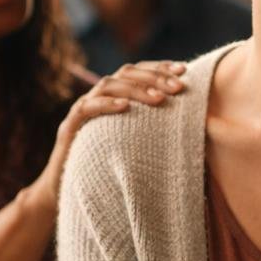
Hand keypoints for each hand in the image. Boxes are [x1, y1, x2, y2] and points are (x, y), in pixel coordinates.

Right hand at [23, 60, 185, 213]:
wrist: (67, 193)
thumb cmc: (108, 170)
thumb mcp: (136, 145)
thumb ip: (154, 130)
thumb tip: (192, 124)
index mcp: (115, 98)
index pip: (138, 72)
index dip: (160, 67)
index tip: (185, 70)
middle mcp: (98, 99)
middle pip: (126, 72)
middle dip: (154, 76)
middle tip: (179, 87)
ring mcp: (82, 111)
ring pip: (107, 85)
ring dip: (136, 88)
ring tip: (159, 98)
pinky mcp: (69, 128)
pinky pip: (85, 108)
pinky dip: (106, 104)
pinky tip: (125, 107)